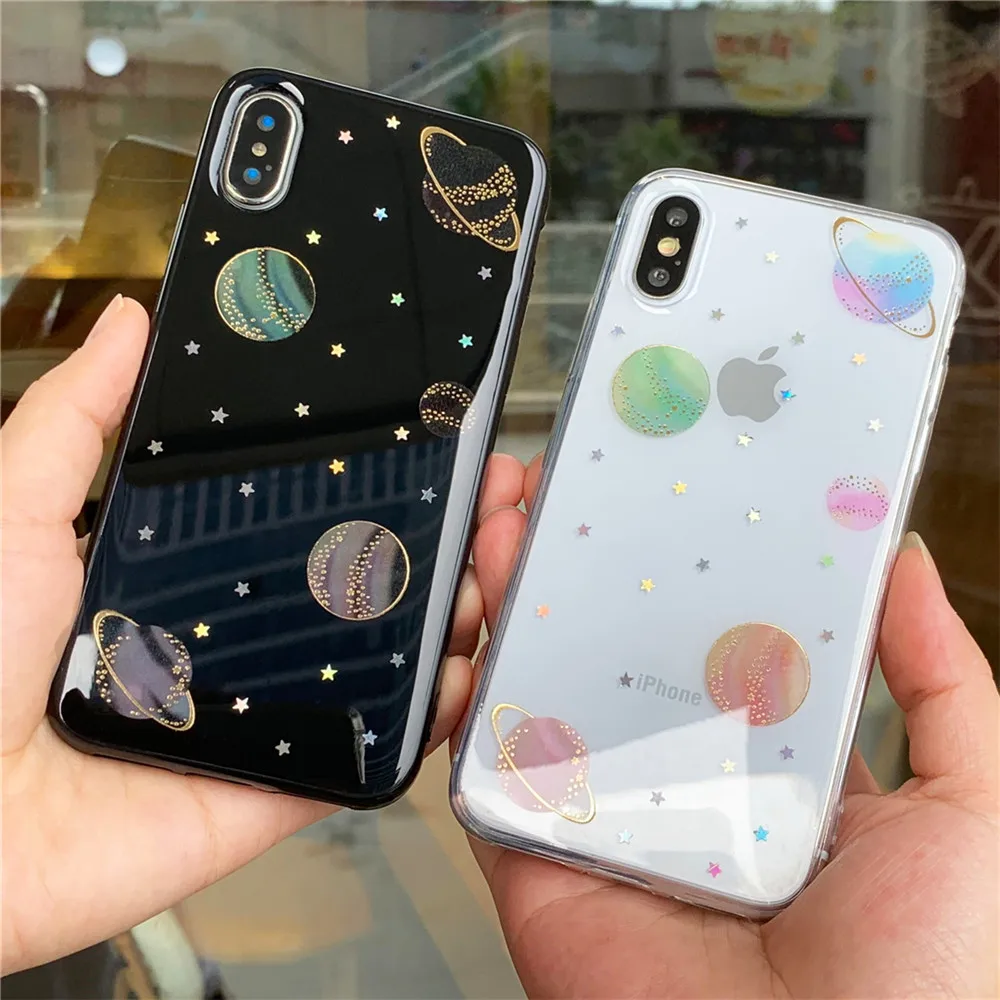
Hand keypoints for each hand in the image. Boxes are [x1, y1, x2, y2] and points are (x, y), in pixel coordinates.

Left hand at [0, 296, 525, 973]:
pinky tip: (468, 662)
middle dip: (447, 535)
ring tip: (498, 562)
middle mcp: (242, 634)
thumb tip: (129, 325)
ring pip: (392, 657)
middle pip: (370, 581)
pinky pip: (376, 746)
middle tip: (496, 493)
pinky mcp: (285, 781)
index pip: (310, 514)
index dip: (379, 477)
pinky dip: (433, 711)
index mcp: (192, 570)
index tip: (437, 440)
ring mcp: (272, 708)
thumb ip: (78, 421)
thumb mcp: (19, 512)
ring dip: (458, 610)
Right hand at [466, 455, 997, 998]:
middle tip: (568, 485)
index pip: (710, 639)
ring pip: (544, 686)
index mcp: (763, 761)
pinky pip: (493, 756)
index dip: (684, 564)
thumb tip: (904, 563)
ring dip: (523, 599)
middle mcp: (675, 778)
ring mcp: (600, 810)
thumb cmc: (921, 975)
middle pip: (615, 650)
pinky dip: (474, 680)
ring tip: (515, 515)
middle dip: (586, 564)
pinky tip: (481, 598)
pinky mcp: (536, 849)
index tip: (662, 491)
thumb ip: (945, 685)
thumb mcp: (968, 809)